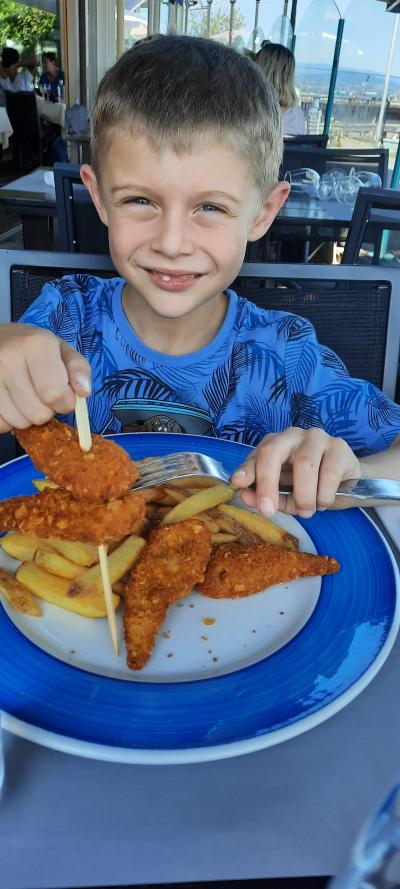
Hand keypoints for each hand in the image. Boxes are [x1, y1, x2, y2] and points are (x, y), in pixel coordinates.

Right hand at [0, 325, 90, 431]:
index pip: (55, 394)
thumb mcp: (60, 349)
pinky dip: (9, 419)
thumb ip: (79, 368)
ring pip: (20, 423)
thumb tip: (84, 392)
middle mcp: (8, 359)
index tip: (63, 394)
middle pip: (39, 414)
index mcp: (35, 345)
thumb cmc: (31, 348)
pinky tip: (9, 400)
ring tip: (23, 394)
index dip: (65, 402)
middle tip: (39, 393)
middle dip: (46, 410)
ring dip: (27, 416)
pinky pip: (2, 425)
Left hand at [231, 427, 360, 517]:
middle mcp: (292, 436)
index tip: (238, 485)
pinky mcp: (339, 446)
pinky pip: (328, 472)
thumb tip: (245, 496)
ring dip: (303, 495)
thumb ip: (266, 496)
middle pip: (273, 452)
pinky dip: (323, 494)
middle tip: (268, 510)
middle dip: (268, 483)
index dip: (247, 470)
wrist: (349, 482)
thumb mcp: (285, 494)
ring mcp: (316, 438)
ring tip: (307, 511)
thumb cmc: (310, 486)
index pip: (257, 455)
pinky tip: (324, 502)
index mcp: (275, 444)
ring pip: (303, 465)